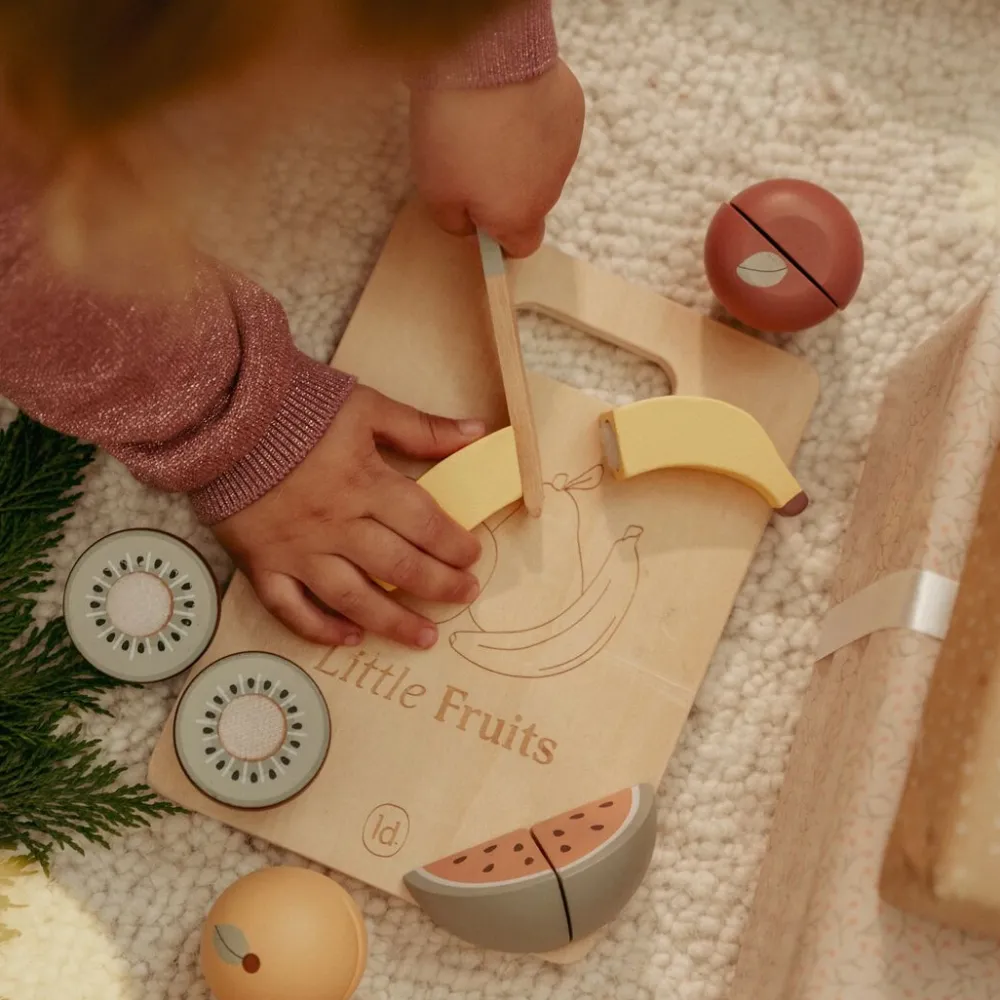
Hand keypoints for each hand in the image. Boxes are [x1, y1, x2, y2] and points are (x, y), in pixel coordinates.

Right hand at [212, 385, 484, 649]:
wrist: (219, 414)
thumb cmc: (296, 407)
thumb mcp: (367, 407)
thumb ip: (422, 428)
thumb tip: (479, 432)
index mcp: (365, 484)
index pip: (424, 525)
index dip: (454, 545)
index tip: (472, 556)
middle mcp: (336, 525)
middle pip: (398, 567)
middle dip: (439, 586)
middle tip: (465, 595)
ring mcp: (298, 550)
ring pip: (353, 599)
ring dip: (393, 622)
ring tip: (426, 638)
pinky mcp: (261, 564)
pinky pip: (291, 609)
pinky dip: (320, 629)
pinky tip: (350, 638)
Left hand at [409, 58, 584, 256]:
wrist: (487, 60)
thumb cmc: (455, 132)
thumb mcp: (435, 192)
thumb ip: (454, 222)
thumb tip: (470, 226)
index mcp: (520, 216)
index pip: (522, 247)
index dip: (501, 239)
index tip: (480, 221)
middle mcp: (551, 190)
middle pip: (531, 203)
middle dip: (506, 190)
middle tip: (471, 160)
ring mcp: (567, 149)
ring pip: (543, 165)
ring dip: (520, 154)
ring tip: (488, 124)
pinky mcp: (572, 110)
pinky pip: (550, 128)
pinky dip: (532, 121)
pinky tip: (508, 100)